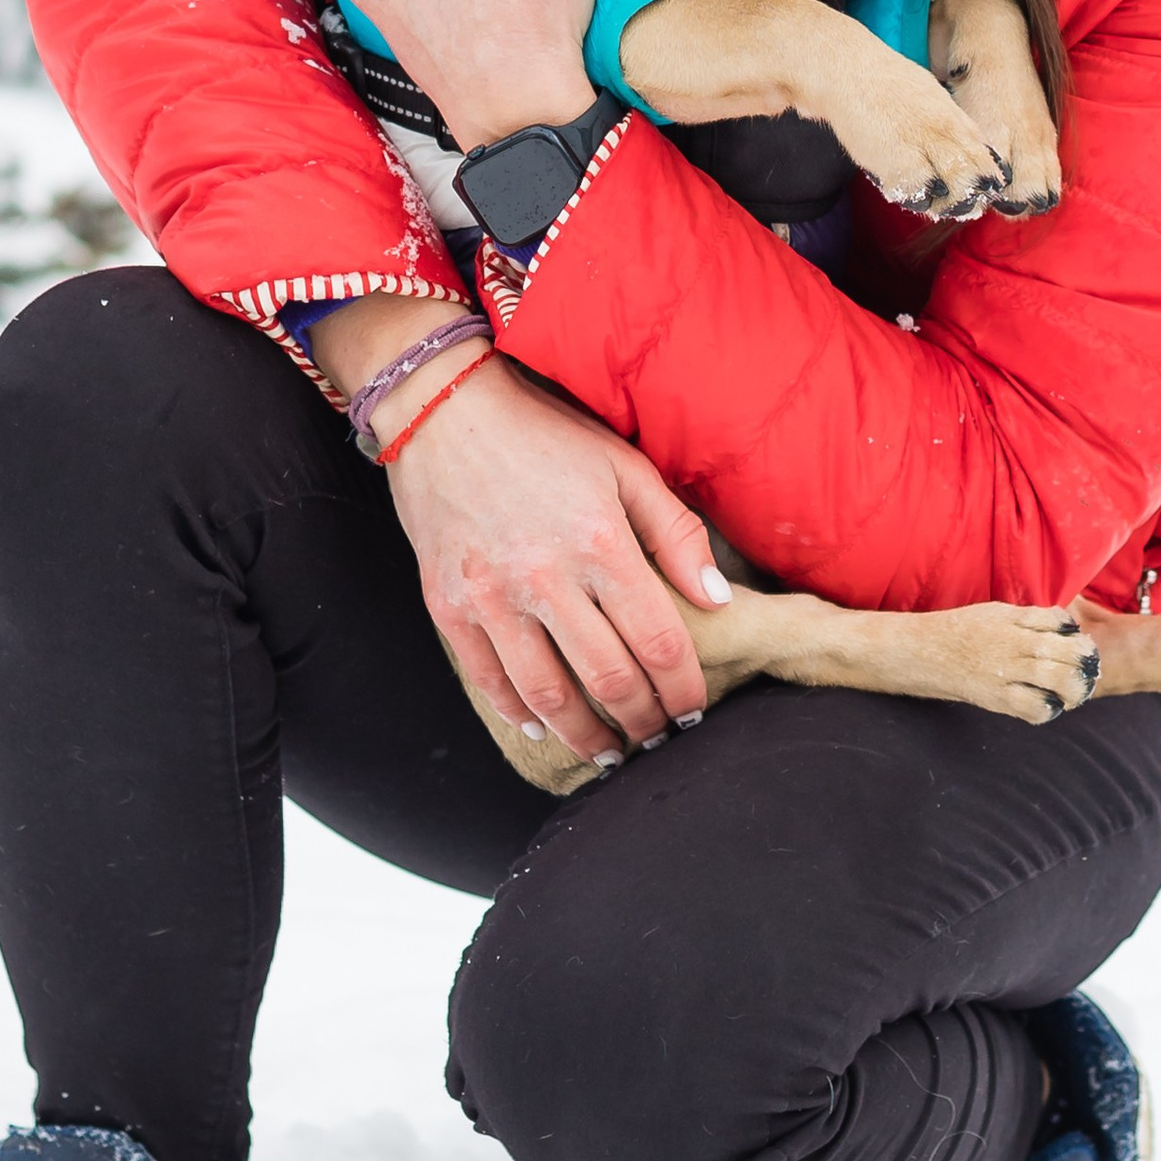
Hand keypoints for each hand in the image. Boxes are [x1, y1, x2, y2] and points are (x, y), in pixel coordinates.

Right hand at [382, 353, 729, 755]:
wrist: (443, 409)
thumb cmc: (543, 434)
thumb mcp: (625, 465)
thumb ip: (676, 533)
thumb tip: (717, 600)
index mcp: (601, 543)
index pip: (658, 641)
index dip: (683, 688)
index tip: (695, 710)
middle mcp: (546, 577)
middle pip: (609, 678)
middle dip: (643, 721)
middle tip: (658, 739)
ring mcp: (492, 597)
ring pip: (548, 695)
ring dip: (585, 735)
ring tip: (608, 752)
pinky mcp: (449, 604)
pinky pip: (487, 679)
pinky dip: (517, 712)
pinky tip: (541, 725)